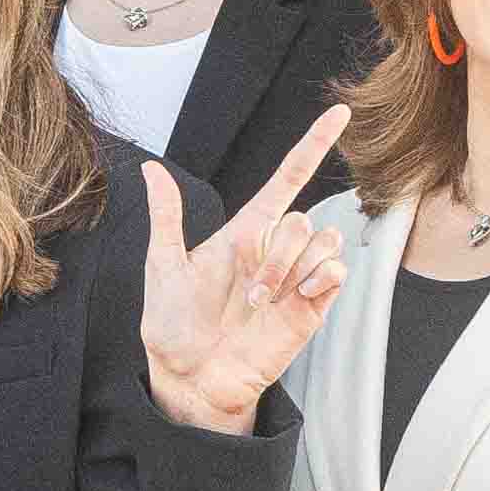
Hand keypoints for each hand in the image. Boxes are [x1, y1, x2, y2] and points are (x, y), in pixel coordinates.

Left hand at [139, 109, 349, 432]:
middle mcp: (275, 250)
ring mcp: (296, 278)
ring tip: (264, 303)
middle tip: (250, 293)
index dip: (313, 145)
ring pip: (322, 241)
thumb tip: (149, 169)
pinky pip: (335, 272)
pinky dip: (319, 279)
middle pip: (302, 218)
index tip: (339, 113)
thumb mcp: (163, 265)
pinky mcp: (312, 306)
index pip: (287, 178)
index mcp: (244, 232)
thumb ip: (166, 216)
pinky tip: (295, 298)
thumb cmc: (173, 324)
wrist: (190, 377)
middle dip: (277, 253)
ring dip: (291, 269)